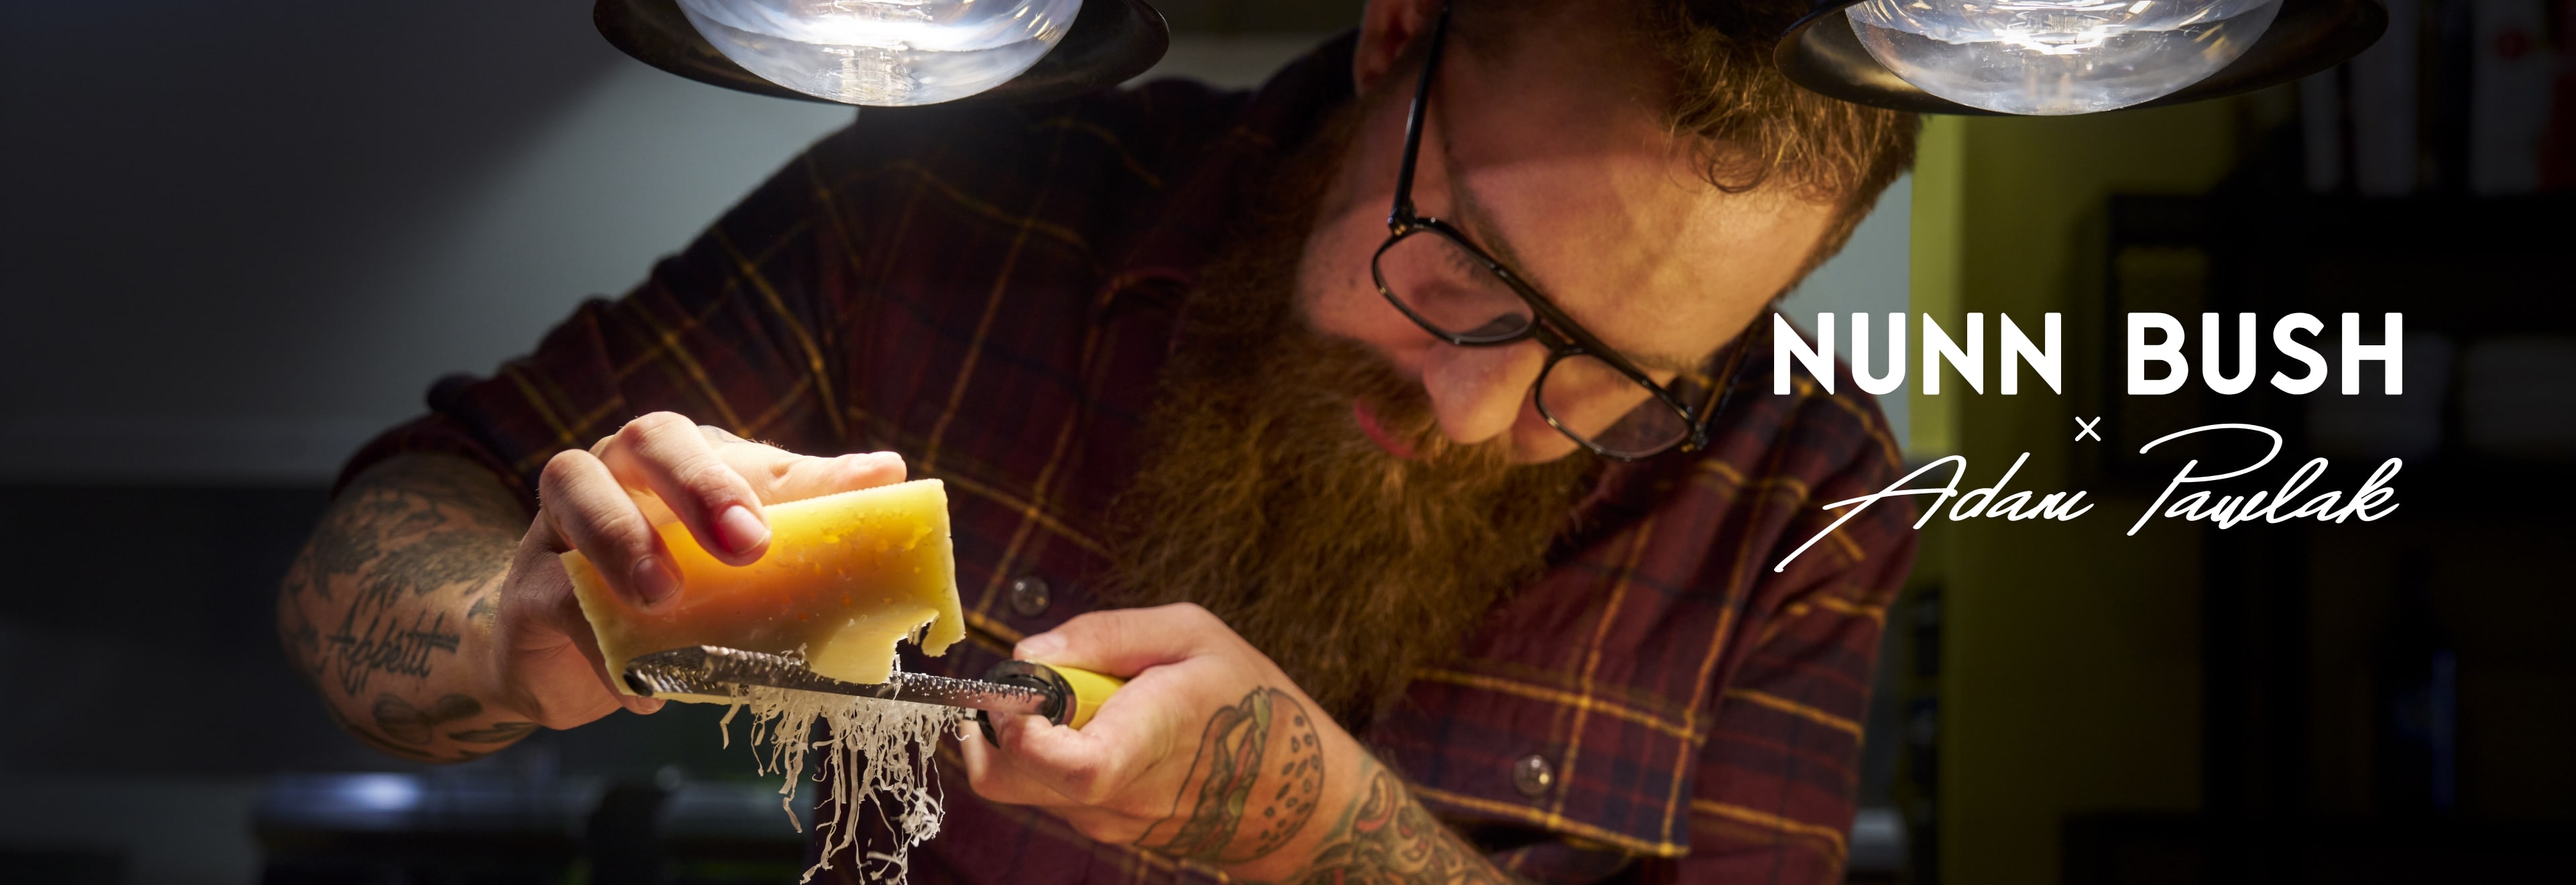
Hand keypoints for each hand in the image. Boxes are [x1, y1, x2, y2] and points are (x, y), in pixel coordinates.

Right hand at [483, 411, 910, 727]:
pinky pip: (557, 601)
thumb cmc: (662, 585)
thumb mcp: (733, 554)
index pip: (736, 450)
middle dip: (700, 486)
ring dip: (623, 542)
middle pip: (646, 439)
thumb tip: (886, 474)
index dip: (802, 469)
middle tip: (748, 545)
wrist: (553, 647)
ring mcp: (561, 523)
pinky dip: (601, 646)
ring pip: (576, 493)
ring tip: (664, 597)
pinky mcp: (527, 587)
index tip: (868, 486)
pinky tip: (644, 687)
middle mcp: (617, 469)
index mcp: (678, 458)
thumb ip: (802, 515)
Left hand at [961, 604, 1358, 877]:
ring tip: (1096, 703)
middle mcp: (1120, 794)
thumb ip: (1105, 636)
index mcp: (1150, 738)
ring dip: (1031, 735)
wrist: (1295, 794)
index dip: (1020, 729)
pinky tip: (1107, 729)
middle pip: (1009, 776)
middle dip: (999, 718)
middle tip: (1041, 679)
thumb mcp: (1193, 634)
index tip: (1017, 688)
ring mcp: (1108, 822)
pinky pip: (1049, 790)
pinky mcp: (1103, 829)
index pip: (1069, 765)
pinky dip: (1055, 753)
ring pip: (1022, 782)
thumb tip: (1028, 654)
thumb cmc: (1250, 701)